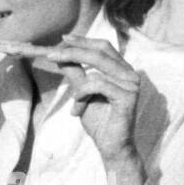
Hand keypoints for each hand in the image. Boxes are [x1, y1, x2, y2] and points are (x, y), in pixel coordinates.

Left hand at [47, 35, 140, 163]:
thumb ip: (76, 74)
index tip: (63, 38)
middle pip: (100, 52)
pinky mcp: (129, 95)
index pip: (103, 47)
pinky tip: (78, 111)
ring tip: (74, 105)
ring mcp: (132, 83)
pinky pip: (98, 84)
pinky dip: (82, 95)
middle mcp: (130, 73)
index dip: (84, 41)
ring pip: (97, 69)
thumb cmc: (98, 121)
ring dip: (77, 87)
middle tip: (51, 54)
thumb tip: (62, 56)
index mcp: (121, 70)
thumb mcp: (82, 93)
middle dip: (73, 51)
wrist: (110, 146)